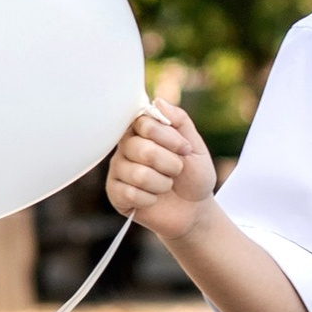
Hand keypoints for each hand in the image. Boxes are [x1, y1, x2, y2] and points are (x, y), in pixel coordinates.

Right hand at [106, 99, 214, 239]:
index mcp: (143, 130)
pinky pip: (130, 194)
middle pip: (141, 148)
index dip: (167, 137)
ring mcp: (119, 169)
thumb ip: (180, 121)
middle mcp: (126, 146)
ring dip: (162, 183)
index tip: (185, 149)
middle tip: (177, 170)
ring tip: (166, 186)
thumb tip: (158, 101)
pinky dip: (151, 199)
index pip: (143, 122)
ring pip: (138, 174)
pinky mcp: (115, 193)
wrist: (195, 210)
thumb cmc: (194, 176)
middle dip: (169, 163)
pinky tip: (154, 199)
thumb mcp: (195, 146)